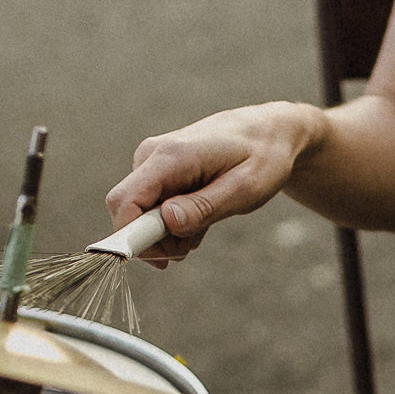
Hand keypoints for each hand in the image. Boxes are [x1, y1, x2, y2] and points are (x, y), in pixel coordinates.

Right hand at [105, 102, 322, 264]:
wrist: (269, 132)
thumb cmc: (263, 157)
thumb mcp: (245, 189)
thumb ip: (205, 207)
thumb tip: (167, 222)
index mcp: (171, 157)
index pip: (124, 201)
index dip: (130, 237)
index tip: (162, 261)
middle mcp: (152, 155)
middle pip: (129, 213)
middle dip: (158, 241)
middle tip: (196, 243)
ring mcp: (152, 162)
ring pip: (141, 215)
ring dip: (169, 233)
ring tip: (207, 221)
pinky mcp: (157, 171)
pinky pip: (151, 208)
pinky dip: (174, 222)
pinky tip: (201, 214)